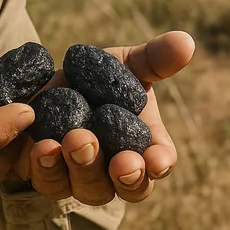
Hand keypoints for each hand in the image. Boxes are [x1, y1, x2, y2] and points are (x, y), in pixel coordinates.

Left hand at [12, 31, 195, 205]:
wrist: (50, 81)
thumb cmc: (99, 76)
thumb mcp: (126, 64)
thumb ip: (155, 58)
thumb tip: (186, 41)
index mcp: (144, 145)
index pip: (159, 162)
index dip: (160, 164)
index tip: (158, 160)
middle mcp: (115, 170)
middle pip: (127, 186)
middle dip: (125, 175)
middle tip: (121, 160)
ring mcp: (80, 177)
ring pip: (87, 187)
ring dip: (83, 167)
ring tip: (75, 140)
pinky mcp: (46, 174)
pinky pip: (46, 181)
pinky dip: (45, 167)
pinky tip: (42, 147)